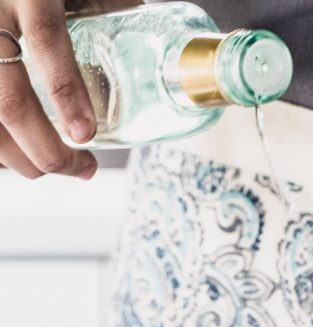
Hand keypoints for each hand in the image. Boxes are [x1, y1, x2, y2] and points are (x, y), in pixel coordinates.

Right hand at [0, 1, 117, 178]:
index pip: (45, 39)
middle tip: (84, 168)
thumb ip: (97, 7)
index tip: (86, 133)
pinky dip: (5, 147)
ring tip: (60, 167)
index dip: (66, 92)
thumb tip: (140, 36)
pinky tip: (25, 158)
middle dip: (48, 150)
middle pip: (11, 101)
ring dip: (24, 158)